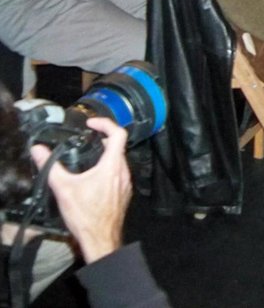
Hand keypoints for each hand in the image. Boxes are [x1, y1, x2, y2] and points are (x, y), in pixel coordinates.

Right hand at [31, 118, 129, 263]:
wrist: (100, 239)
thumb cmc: (86, 215)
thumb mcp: (64, 188)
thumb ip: (51, 167)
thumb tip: (39, 151)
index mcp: (112, 166)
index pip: (118, 133)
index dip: (105, 124)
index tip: (91, 124)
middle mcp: (123, 172)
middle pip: (118, 146)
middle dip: (103, 139)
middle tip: (88, 139)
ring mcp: (126, 183)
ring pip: (119, 161)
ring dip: (106, 155)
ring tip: (89, 157)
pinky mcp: (124, 193)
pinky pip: (119, 174)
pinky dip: (108, 169)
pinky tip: (94, 179)